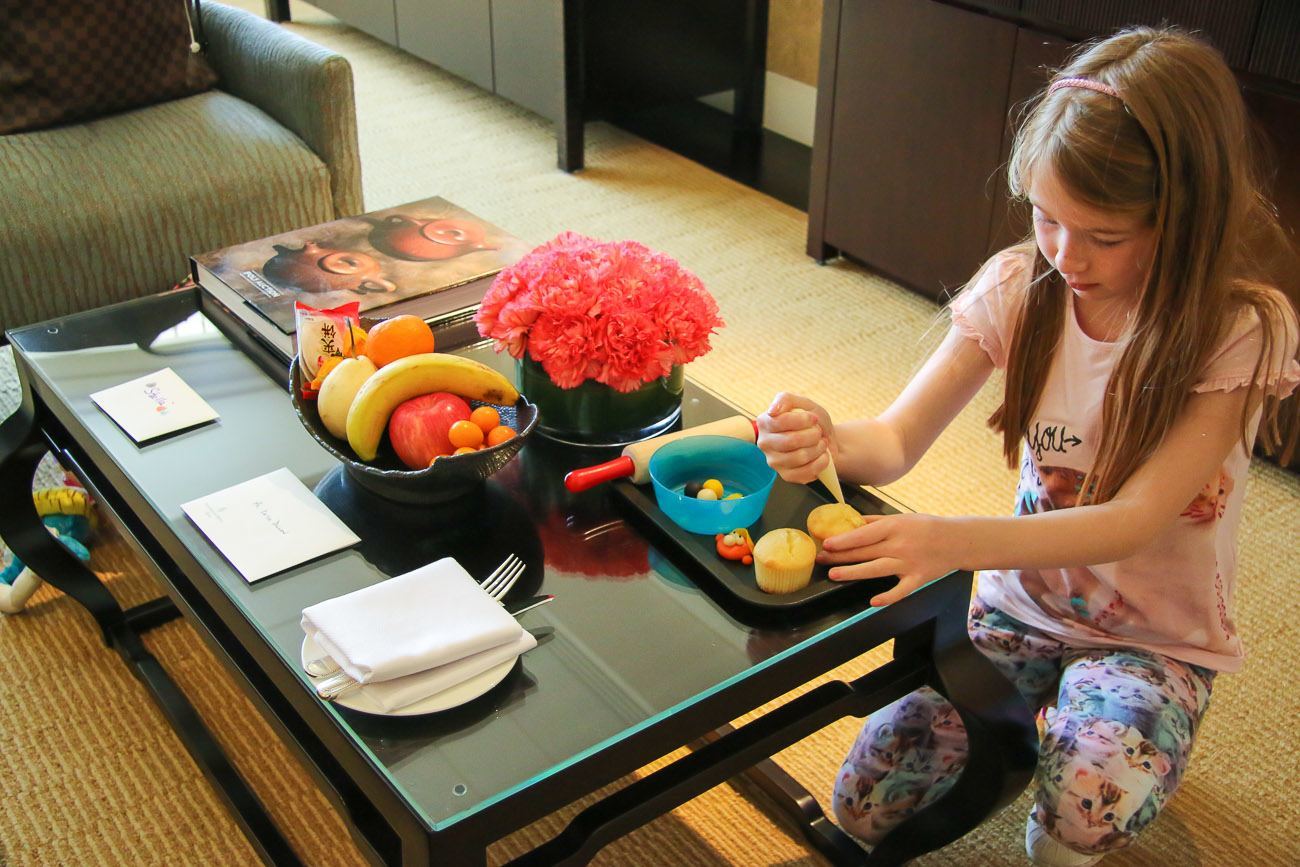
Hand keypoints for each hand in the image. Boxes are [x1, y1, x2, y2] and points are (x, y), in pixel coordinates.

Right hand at [756, 392, 833, 483]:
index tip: (814, 418)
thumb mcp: (803, 403)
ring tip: (821, 443)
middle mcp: (765, 443)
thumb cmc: (812, 421)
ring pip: (800, 457)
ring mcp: (774, 462)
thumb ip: (785, 400)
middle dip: (812, 435)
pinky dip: (821, 461)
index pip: (780, 422)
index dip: (802, 420)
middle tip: (818, 432)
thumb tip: (772, 410)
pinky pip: (807, 471)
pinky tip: (822, 455)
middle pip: (790, 441)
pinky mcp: (786, 476)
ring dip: (818, 448)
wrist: (826, 440)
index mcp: (764, 422)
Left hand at [820, 513, 956, 605]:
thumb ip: (876, 521)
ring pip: (876, 569)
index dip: (843, 540)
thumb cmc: (926, 527)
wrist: (957, 540)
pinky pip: (901, 590)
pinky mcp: (918, 579)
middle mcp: (899, 545)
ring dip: (854, 572)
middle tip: (821, 560)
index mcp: (894, 527)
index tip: (826, 544)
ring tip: (834, 575)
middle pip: (865, 552)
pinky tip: (873, 602)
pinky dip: (888, 597)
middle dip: (840, 556)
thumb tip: (851, 521)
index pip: (863, 534)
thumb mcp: (901, 518)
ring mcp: (909, 563)